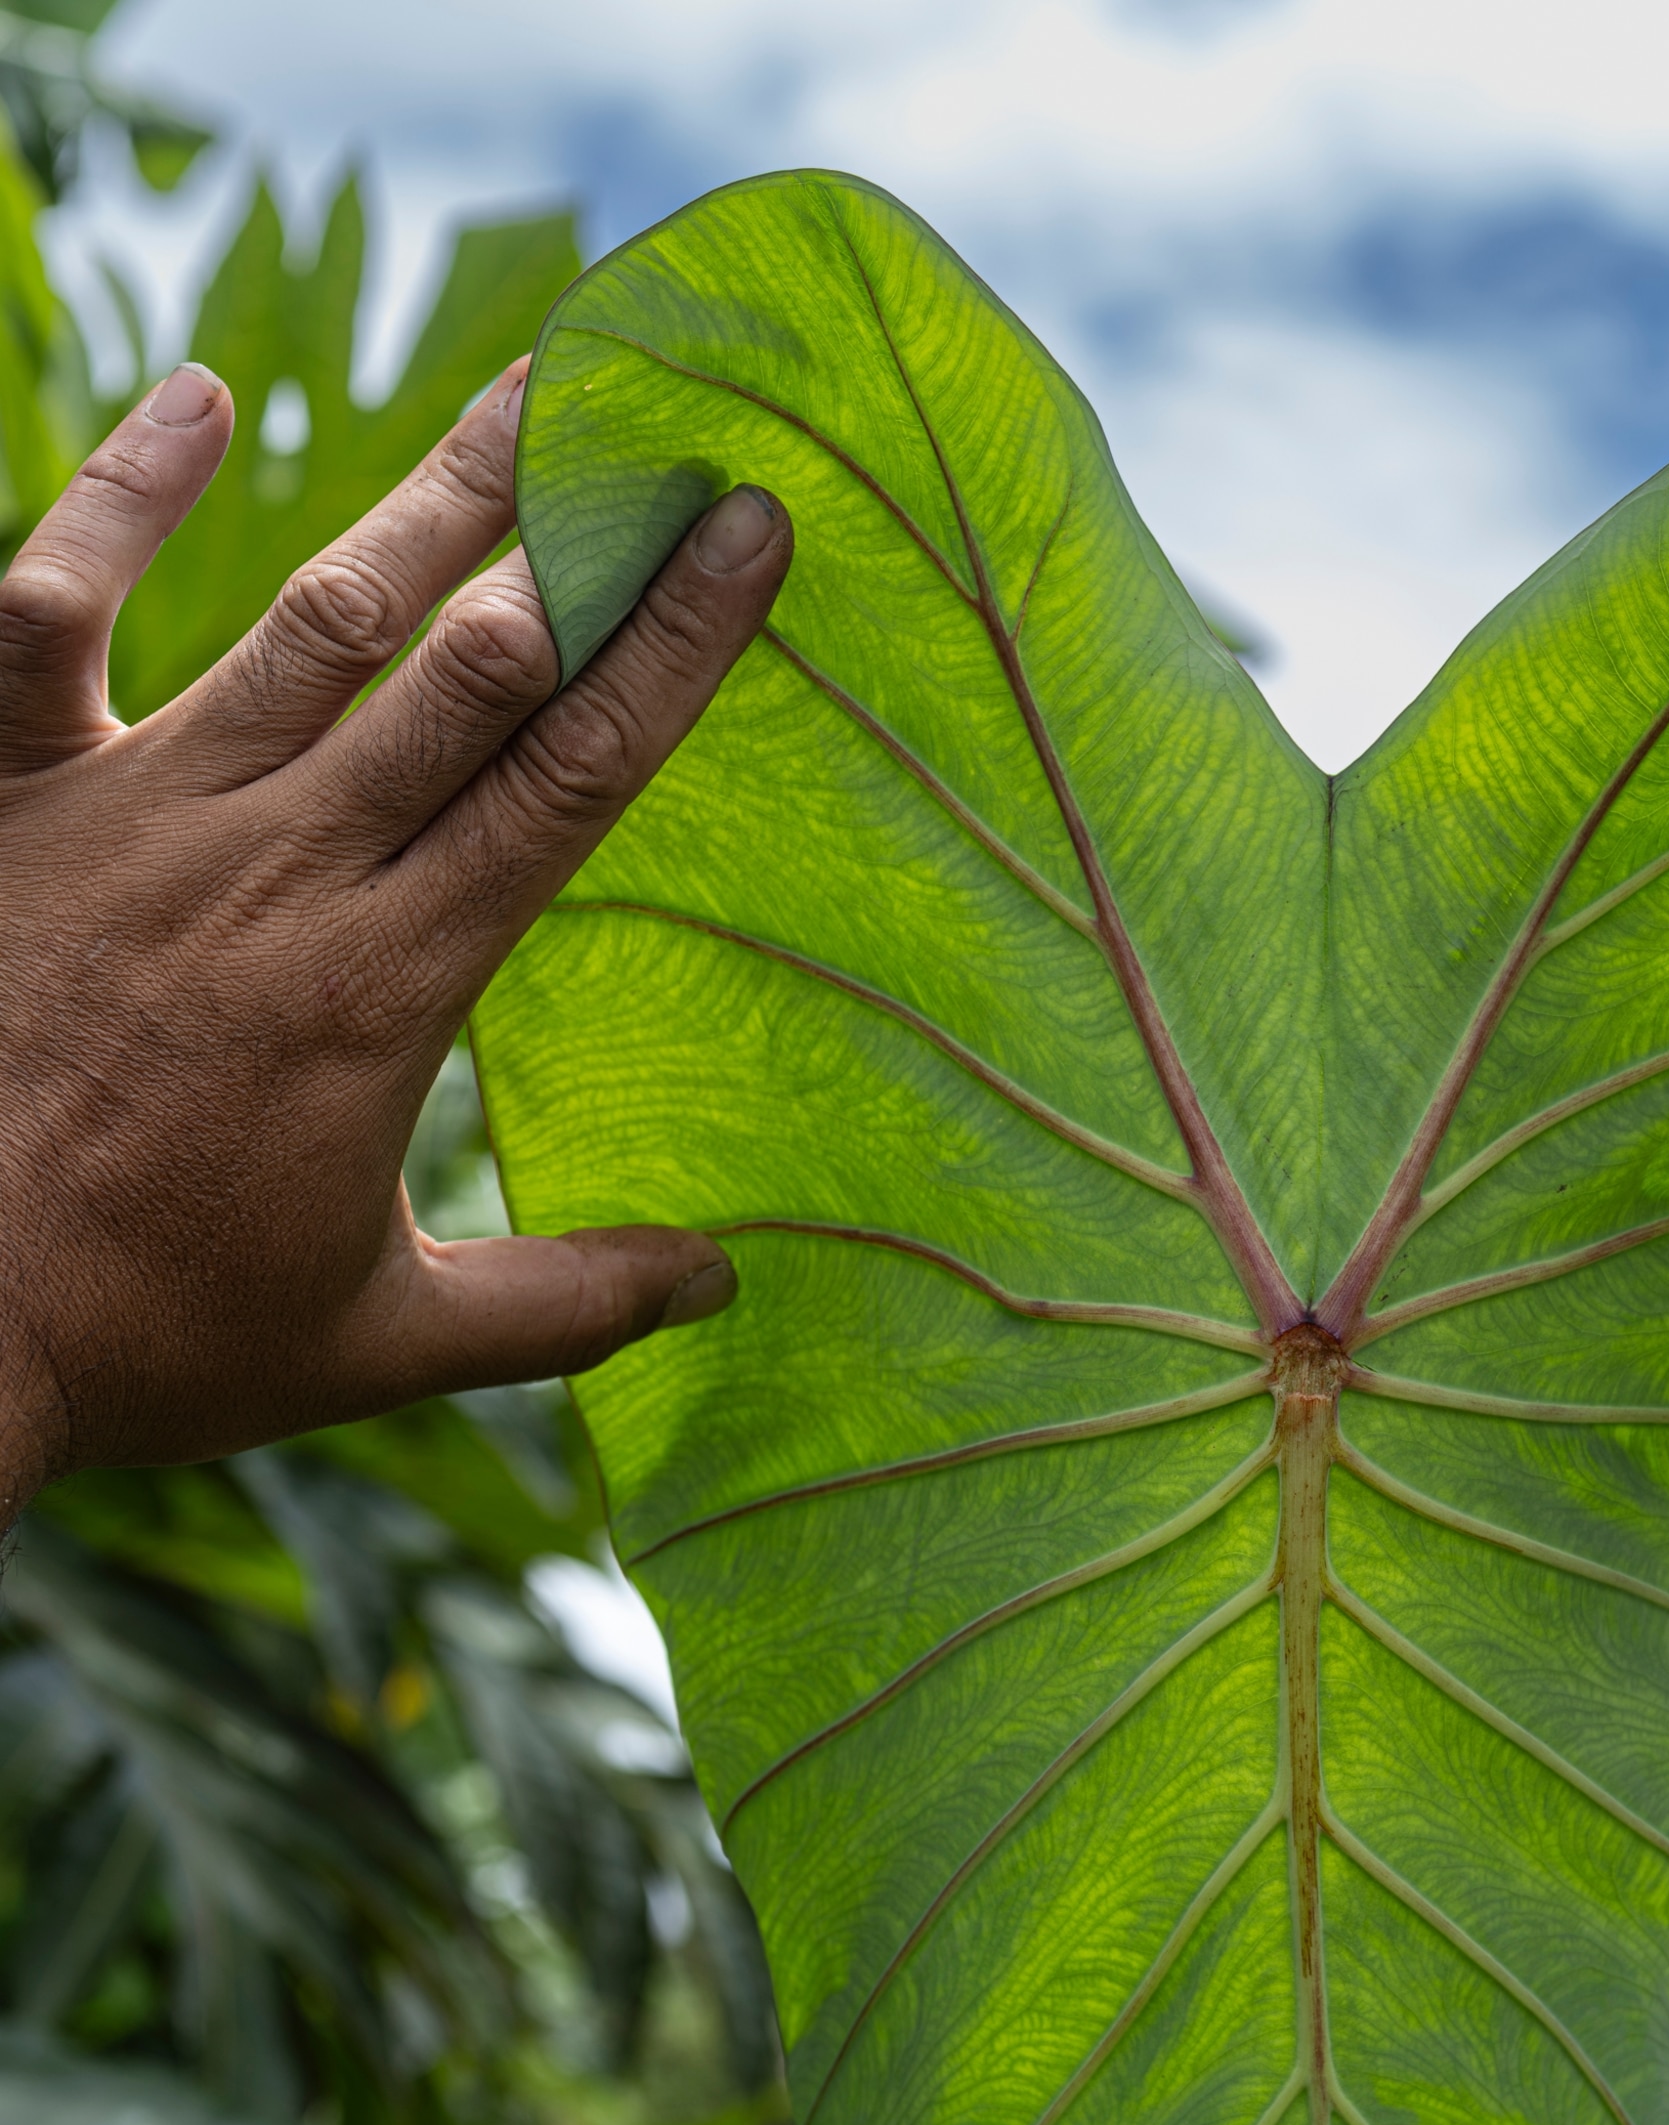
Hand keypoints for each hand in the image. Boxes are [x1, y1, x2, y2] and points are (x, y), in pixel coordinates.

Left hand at [0, 355, 791, 1512]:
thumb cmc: (145, 1338)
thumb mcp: (379, 1343)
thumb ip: (560, 1308)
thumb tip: (718, 1285)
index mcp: (386, 985)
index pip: (568, 779)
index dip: (671, 647)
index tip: (747, 535)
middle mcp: (278, 867)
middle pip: (466, 666)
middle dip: (579, 534)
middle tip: (656, 418)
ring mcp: (134, 813)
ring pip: (310, 622)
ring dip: (424, 499)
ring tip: (518, 389)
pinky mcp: (8, 794)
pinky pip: (51, 608)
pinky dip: (119, 497)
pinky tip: (193, 396)